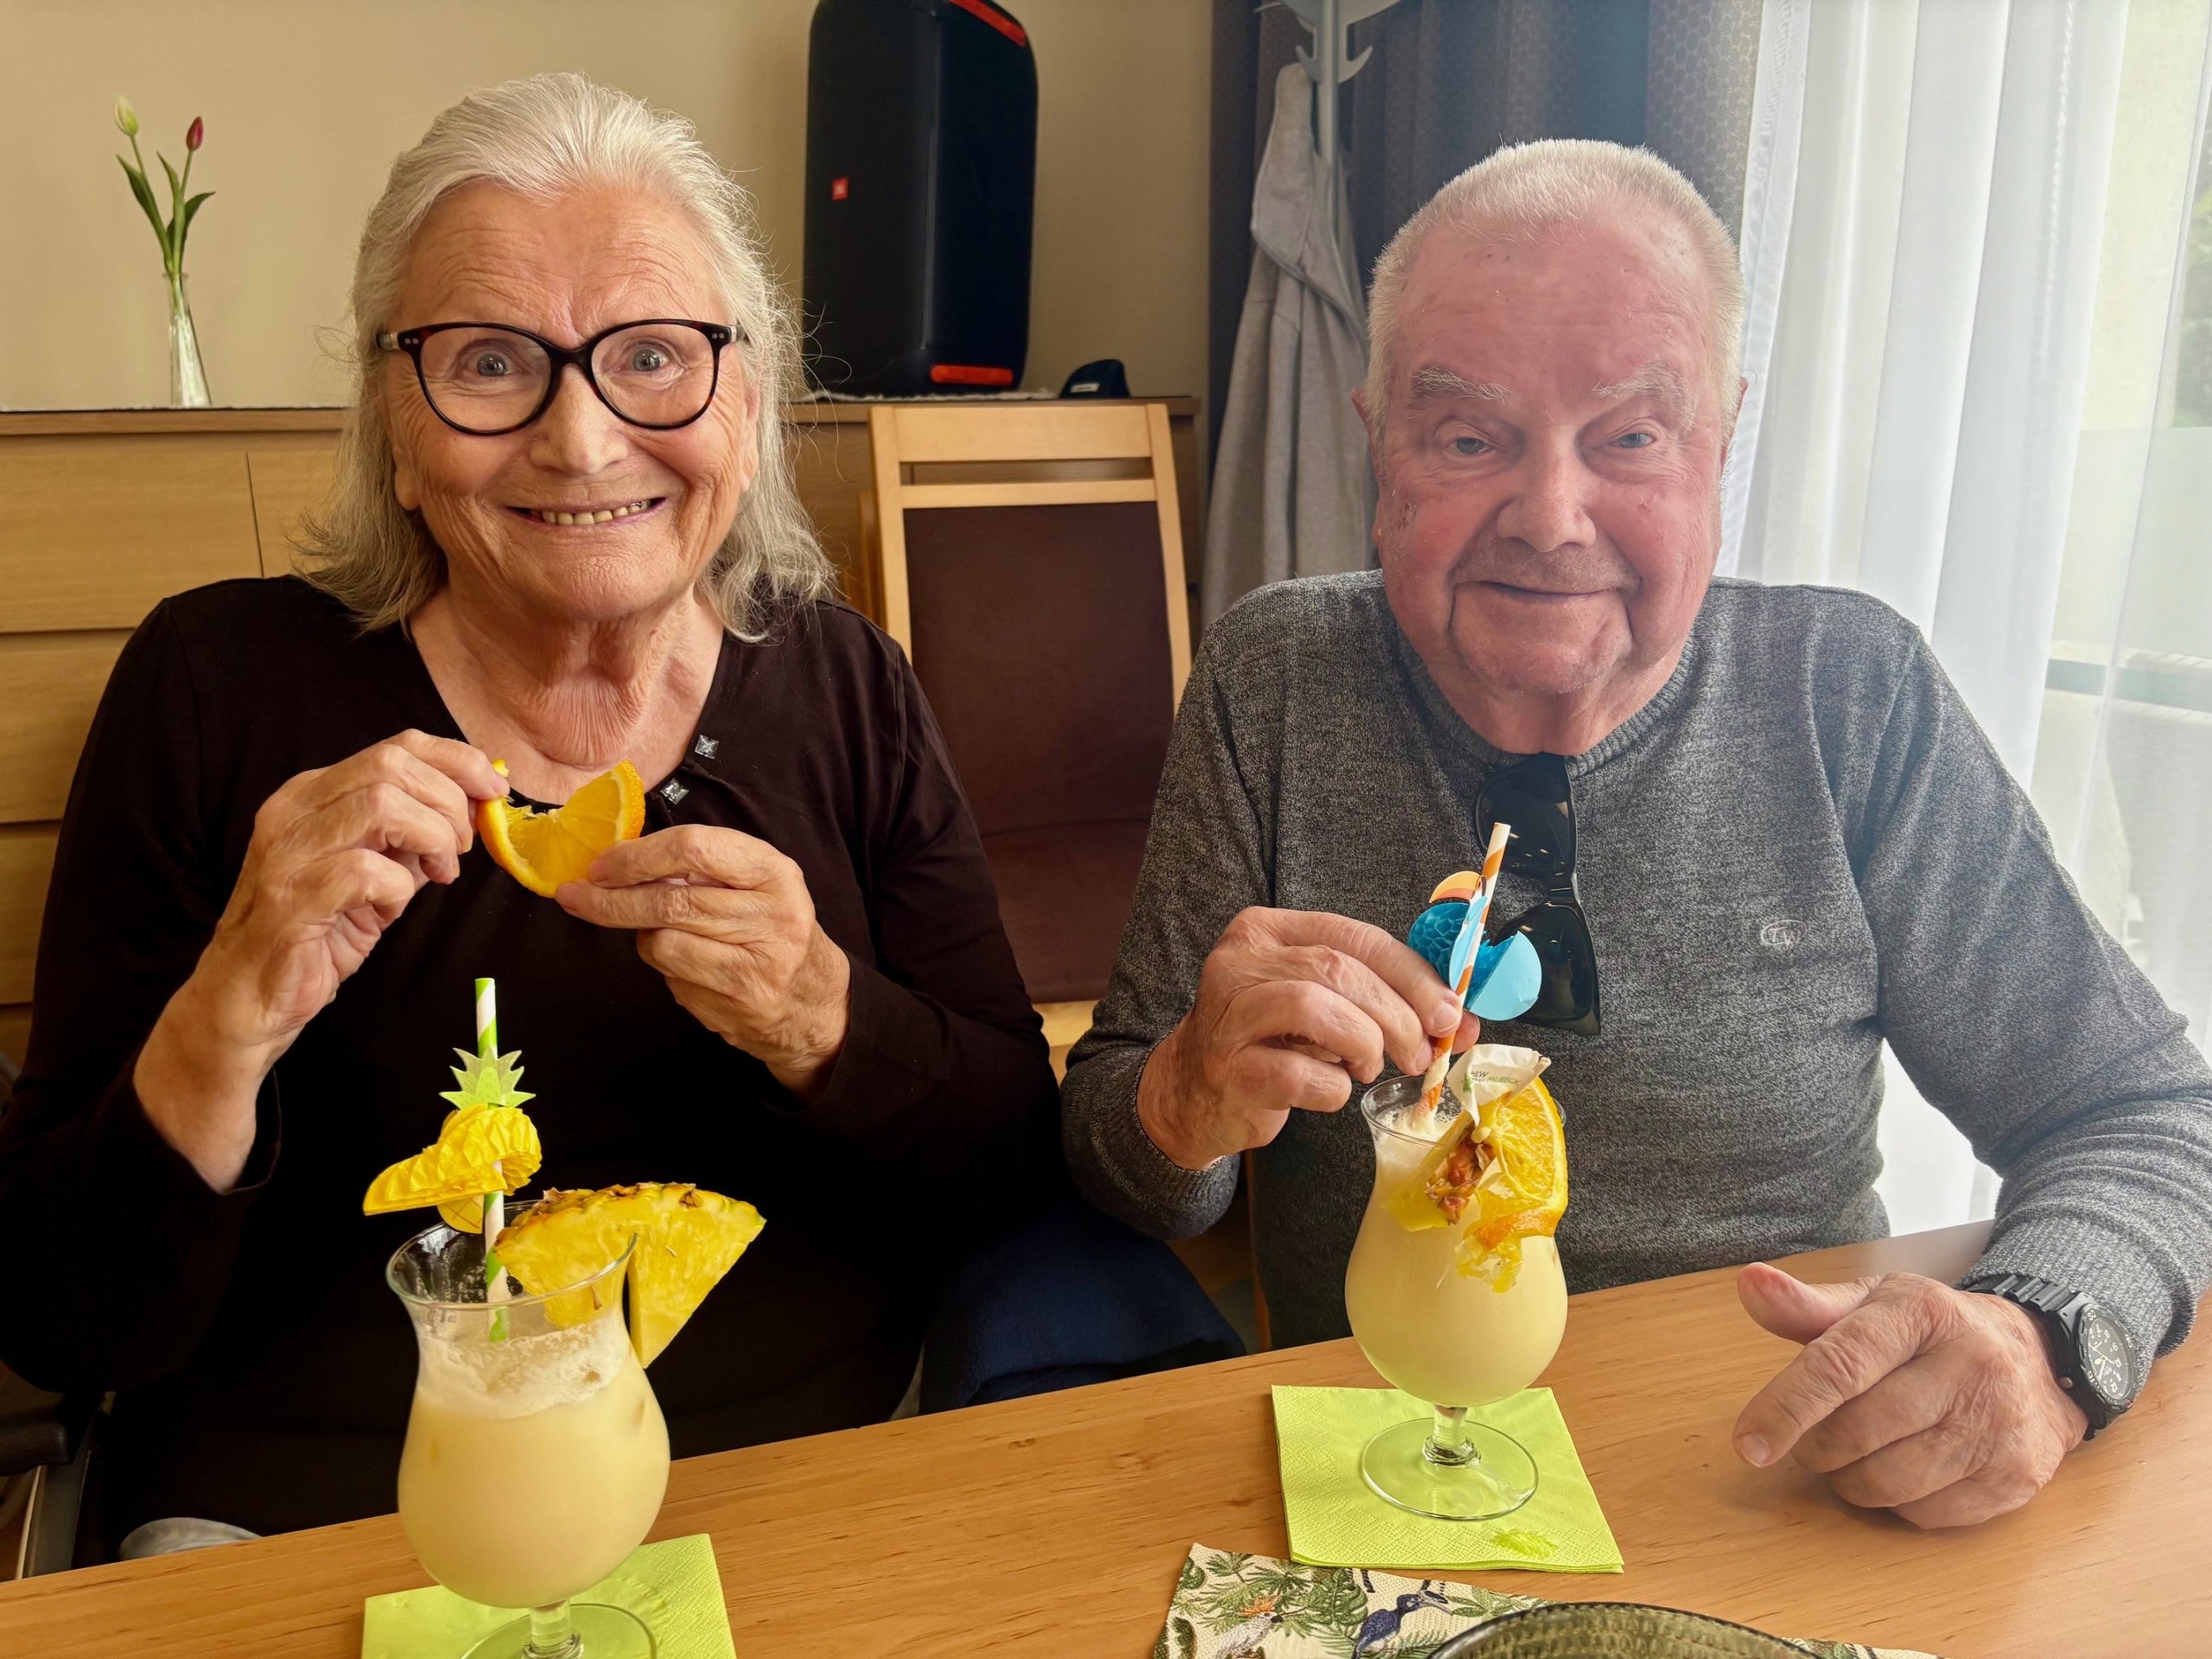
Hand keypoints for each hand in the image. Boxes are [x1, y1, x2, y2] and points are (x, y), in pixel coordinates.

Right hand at [137, 730, 503, 1188]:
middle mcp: (294, 810)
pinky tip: (390, 911)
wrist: (249, 998)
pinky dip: (398, 888)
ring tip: (436, 875)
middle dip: (448, 803)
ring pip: (382, 805)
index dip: (458, 762)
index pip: (396, 747)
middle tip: (460, 849)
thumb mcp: (377, 873)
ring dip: (430, 839)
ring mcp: (287, 851)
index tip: (494, 791)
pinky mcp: (290, 898)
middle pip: (392, 767)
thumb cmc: (319, 933)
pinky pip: (366, 871)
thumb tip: (477, 807)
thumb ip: (415, 837)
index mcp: (314, 794)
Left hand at [556, 824, 850, 1097]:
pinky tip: (687, 965)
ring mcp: (758, 962)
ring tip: (661, 934)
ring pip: (662, 942)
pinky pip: (672, 977)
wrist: (813, 1002)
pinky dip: (664, 968)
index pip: (692, 847)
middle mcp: (773, 914)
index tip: (601, 865)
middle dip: (610, 899)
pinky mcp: (739, 1001)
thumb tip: (618, 860)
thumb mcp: (753, 882)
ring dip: (643, 938)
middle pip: (669, 900)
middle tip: (577, 896)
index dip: (636, 856)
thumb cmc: (771, 929)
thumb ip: (700, 866)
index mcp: (774, 871)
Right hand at [1136, 907, 1471, 1169]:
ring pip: (1315, 1007)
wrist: (1194, 1092)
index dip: (1411, 974)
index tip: (1449, 1012)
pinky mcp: (1228, 1070)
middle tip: (1420, 1052)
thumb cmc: (1270, 1040)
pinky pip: (1299, 1074)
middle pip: (1337, 969)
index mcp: (1266, 929)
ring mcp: (1227, 1015)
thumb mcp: (1322, 1003)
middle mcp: (1239, 961)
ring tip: (1369, 1067)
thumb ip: (1382, 1000)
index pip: (1353, 935)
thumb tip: (1460, 1022)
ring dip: (1364, 1044)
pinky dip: (1332, 1088)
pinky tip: (1328, 1090)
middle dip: (1397, 1014)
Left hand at [1732, 1264, 2087, 1527]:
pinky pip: (1923, 1515)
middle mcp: (1970, 1366)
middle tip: (1815, 1437)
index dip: (1787, 1407)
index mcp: (1923, 1312)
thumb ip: (1808, 1306)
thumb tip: (1750, 1284)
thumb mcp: (1876, 1305)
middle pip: (1857, 1432)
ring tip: (1860, 1451)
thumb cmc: (1935, 1334)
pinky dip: (1898, 1503)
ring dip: (1851, 1479)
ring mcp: (1998, 1427)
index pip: (1841, 1364)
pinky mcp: (2014, 1479)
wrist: (2043, 1363)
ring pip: (1886, 1482)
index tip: (1748, 1443)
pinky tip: (1908, 1469)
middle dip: (1816, 1446)